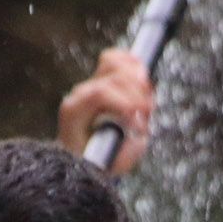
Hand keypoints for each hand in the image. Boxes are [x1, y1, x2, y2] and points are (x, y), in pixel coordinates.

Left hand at [57, 48, 155, 176]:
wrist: (85, 157)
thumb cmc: (97, 162)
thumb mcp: (113, 163)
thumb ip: (126, 148)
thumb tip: (139, 129)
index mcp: (74, 113)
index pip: (99, 93)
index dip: (125, 102)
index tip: (140, 121)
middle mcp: (79, 93)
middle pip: (112, 77)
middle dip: (137, 95)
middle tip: (148, 116)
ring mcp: (89, 83)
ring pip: (114, 62)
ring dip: (139, 81)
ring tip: (147, 104)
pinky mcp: (102, 78)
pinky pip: (115, 58)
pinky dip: (133, 64)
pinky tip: (144, 79)